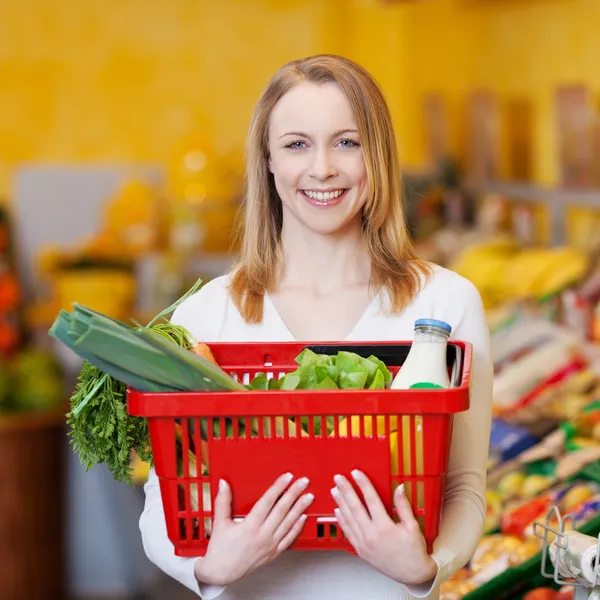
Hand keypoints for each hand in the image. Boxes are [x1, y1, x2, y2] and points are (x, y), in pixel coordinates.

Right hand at [194, 473, 312, 585]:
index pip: (268, 501)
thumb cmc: (220, 550)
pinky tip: (303, 517)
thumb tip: (223, 484)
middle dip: (294, 493)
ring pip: (288, 523)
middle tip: (303, 482)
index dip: (278, 487)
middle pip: (282, 510)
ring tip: (308, 496)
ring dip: (300, 508)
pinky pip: (289, 539)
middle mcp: (262, 535)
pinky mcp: (273, 553)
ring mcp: (270, 545)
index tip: (287, 477)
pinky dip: (297, 527)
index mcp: (249, 526)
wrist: (221, 573)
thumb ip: (223, 501)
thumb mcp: (219, 523)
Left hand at [331, 470, 437, 585]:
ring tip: (334, 490)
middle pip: (355, 507)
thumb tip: (399, 487)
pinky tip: (337, 511)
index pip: (371, 499)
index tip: (356, 473)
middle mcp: (371, 535)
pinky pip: (348, 533)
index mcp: (384, 527)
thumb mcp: (412, 526)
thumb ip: (404, 506)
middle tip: (338, 478)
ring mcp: (364, 544)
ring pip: (348, 519)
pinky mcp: (360, 550)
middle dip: (345, 490)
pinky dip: (341, 521)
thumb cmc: (413, 551)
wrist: (412, 574)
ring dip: (340, 503)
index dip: (363, 484)